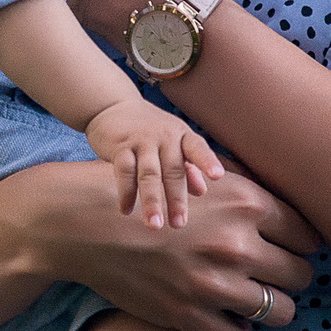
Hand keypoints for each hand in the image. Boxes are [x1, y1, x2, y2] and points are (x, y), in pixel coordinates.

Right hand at [58, 169, 317, 330]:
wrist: (84, 224)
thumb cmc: (145, 195)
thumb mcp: (198, 177)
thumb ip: (246, 188)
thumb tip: (290, 209)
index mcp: (245, 203)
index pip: (308, 235)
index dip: (300, 244)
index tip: (287, 248)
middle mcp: (236, 244)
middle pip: (301, 274)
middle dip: (289, 275)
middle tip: (270, 273)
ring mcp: (214, 284)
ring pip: (280, 311)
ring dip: (271, 306)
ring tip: (253, 298)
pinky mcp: (189, 316)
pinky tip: (225, 317)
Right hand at [83, 100, 224, 228]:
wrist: (112, 106)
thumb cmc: (148, 129)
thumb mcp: (172, 142)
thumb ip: (187, 166)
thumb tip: (201, 191)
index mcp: (181, 135)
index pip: (197, 147)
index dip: (207, 161)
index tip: (217, 176)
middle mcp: (163, 136)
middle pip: (172, 170)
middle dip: (176, 198)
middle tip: (179, 224)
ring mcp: (141, 140)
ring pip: (148, 174)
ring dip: (151, 200)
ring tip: (154, 225)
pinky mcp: (119, 146)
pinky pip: (124, 171)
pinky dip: (125, 192)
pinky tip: (126, 210)